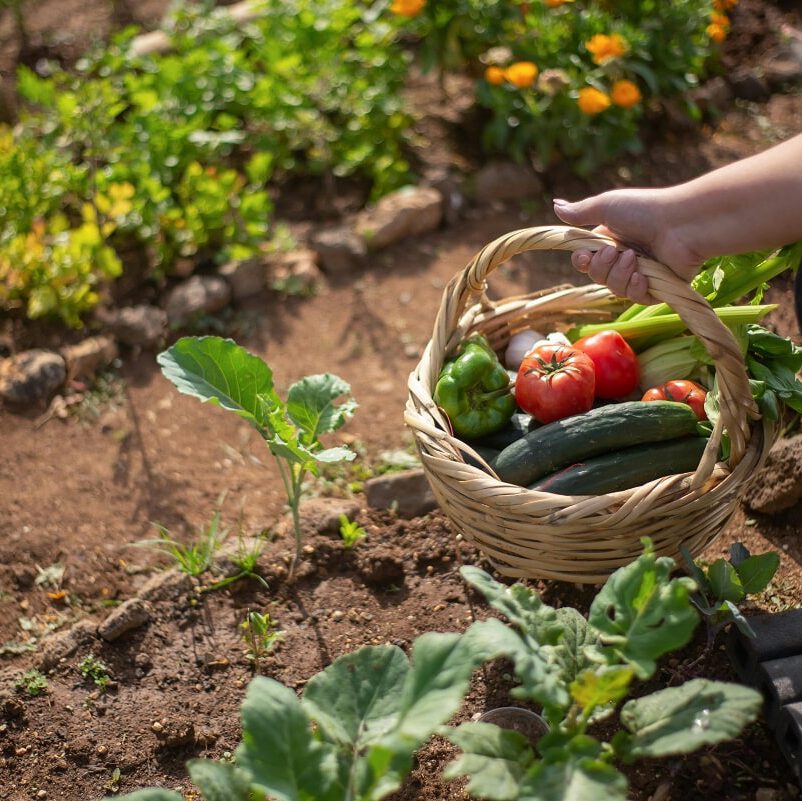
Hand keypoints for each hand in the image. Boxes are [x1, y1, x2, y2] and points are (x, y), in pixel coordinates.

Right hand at [553, 188, 703, 302]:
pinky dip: (635, 288)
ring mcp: (641, 274)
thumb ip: (580, 212)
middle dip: (601, 267)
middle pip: (597, 277)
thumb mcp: (607, 206)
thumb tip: (555, 205)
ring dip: (619, 275)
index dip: (581, 262)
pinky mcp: (657, 288)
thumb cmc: (646, 210)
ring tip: (634, 259)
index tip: (584, 256)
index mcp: (612, 240)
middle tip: (615, 252)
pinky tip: (642, 276)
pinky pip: (635, 298)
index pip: (586, 260)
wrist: (682, 224)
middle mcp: (625, 258)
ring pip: (614, 289)